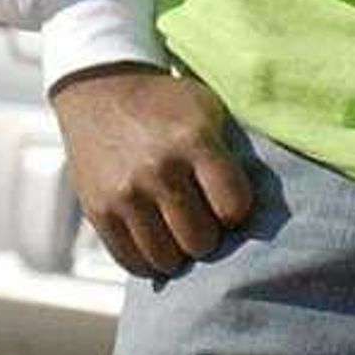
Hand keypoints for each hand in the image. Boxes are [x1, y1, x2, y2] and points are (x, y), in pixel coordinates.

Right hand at [48, 65, 252, 278]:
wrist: (98, 91)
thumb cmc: (164, 106)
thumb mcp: (205, 110)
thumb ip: (230, 153)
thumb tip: (256, 212)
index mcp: (193, 140)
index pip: (234, 208)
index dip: (235, 210)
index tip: (226, 202)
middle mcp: (158, 169)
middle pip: (201, 240)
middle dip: (206, 234)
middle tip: (199, 218)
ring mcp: (124, 193)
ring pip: (167, 259)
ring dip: (176, 251)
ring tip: (175, 230)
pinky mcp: (98, 211)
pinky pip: (132, 263)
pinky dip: (147, 260)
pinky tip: (153, 240)